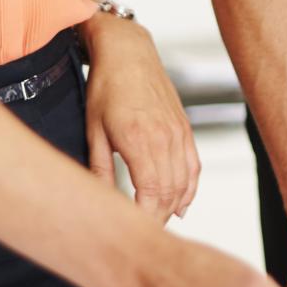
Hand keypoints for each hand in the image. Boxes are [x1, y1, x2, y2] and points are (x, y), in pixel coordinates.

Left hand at [82, 18, 199, 221]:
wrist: (128, 51)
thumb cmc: (106, 87)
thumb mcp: (93, 129)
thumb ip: (99, 169)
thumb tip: (100, 201)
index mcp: (139, 140)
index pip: (152, 195)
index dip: (147, 219)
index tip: (136, 232)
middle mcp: (165, 138)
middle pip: (171, 194)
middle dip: (159, 219)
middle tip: (143, 235)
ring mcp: (179, 133)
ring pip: (185, 183)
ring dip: (173, 207)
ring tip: (157, 223)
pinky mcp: (184, 129)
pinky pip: (193, 166)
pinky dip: (190, 189)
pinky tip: (181, 205)